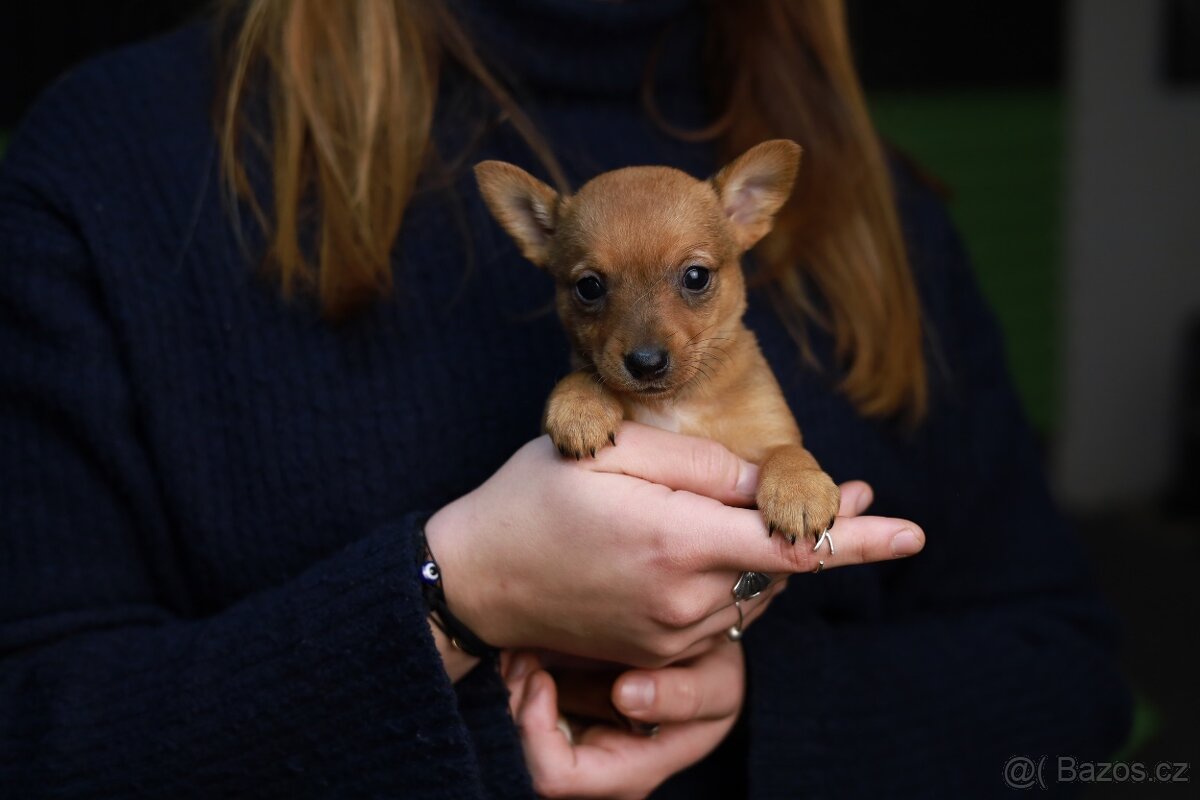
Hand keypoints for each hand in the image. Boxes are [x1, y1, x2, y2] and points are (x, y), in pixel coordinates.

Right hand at [427, 422, 922, 667]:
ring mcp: (671, 635)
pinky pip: (717, 611)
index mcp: (676, 540)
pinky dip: (725, 576)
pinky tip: (690, 544)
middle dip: (809, 531)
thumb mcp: (610, 451)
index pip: (792, 542)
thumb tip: (769, 482)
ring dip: (758, 551)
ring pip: (749, 587)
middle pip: (775, 562)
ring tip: (732, 510)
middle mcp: (684, 600)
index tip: (914, 534)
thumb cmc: (534, 497)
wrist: (476, 578)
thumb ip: (699, 463)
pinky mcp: (658, 653)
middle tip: (850, 490)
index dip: (858, 537)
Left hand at [503, 641, 745, 799]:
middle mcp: (593, 771)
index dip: (535, 731)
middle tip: (521, 654)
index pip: (556, 776)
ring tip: (522, 649)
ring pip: (512, 736)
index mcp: (628, 773)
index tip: (541, 678)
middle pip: (522, 759)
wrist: (705, 661)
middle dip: (513, 705)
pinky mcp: (562, 720)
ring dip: (509, 690)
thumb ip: (683, 695)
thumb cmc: (712, 676)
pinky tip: (527, 651)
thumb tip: (628, 697)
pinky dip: (515, 680)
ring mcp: (575, 747)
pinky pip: (519, 712)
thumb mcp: (717, 684)